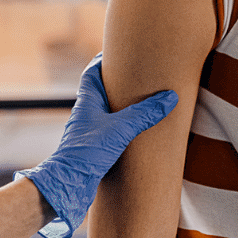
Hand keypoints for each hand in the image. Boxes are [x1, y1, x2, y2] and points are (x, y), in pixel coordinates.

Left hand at [17, 54, 176, 237]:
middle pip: (99, 91)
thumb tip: (170, 97)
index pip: (91, 74)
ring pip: (105, 113)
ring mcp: (89, 133)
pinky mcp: (94, 150)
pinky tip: (135, 132)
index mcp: (87, 102)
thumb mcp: (120, 129)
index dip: (102, 61)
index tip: (117, 51)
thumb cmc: (86, 153)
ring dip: (120, 106)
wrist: (67, 185)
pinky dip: (122, 127)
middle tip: (136, 75)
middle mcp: (86, 115)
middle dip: (116, 83)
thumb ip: (145, 114)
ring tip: (141, 102)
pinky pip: (109, 132)